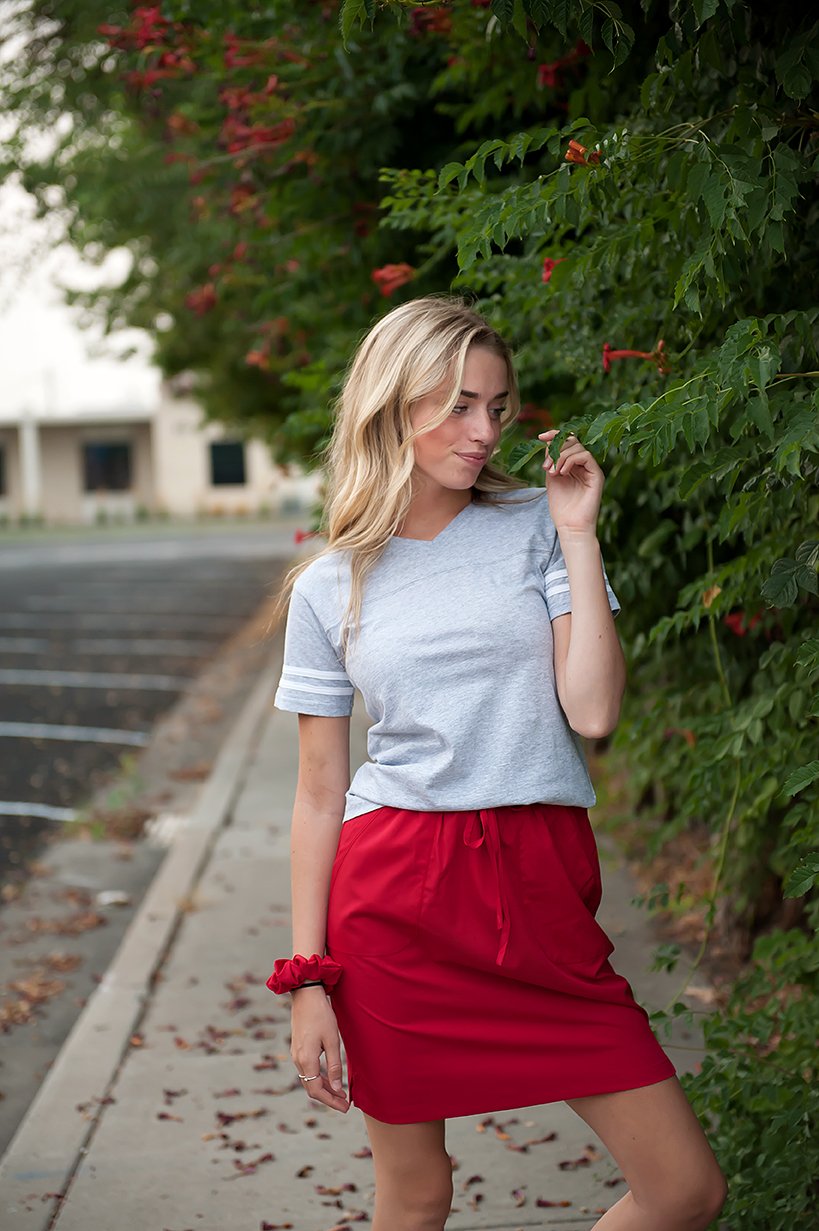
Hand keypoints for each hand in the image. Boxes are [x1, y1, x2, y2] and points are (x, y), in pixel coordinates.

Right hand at [290, 987, 349, 1112]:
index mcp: (306, 1060)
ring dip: (324, 1089)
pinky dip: (319, 1078)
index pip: (317, 1090)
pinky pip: (307, 1071)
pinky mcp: (298, 1049)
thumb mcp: (332, 1040)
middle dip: (329, 1098)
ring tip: (340, 1094)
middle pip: (312, 1088)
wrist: (306, 995)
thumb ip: (335, 1066)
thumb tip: (338, 1089)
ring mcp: (296, 1054)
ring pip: (309, 1080)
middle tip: (345, 1104)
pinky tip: (330, 1078)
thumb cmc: (321, 1015)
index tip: (345, 1107)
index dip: (331, 1101)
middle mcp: (298, 1060)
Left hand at [538, 429, 603, 534]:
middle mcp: (583, 464)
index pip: (566, 441)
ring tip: (552, 472)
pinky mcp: (597, 475)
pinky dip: (571, 460)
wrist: (570, 525)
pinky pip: (585, 456)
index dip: (554, 435)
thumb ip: (551, 460)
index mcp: (572, 464)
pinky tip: (562, 473)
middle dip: (555, 448)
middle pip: (572, 440)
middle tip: (546, 466)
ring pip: (577, 447)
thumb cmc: (561, 506)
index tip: (540, 437)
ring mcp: (591, 469)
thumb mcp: (551, 478)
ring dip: (560, 456)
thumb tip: (549, 443)